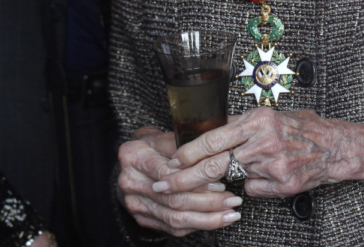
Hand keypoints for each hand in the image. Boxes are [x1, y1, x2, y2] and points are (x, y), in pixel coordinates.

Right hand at [117, 127, 241, 236]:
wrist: (132, 161)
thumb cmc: (153, 145)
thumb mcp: (165, 135)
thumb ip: (184, 146)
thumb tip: (213, 157)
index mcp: (133, 156)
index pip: (168, 173)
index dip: (196, 180)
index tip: (220, 183)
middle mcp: (131, 182)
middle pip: (174, 199)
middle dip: (207, 202)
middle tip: (232, 201)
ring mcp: (136, 203)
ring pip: (175, 217)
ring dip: (207, 219)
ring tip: (230, 214)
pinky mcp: (143, 218)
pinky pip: (172, 227)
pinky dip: (197, 225)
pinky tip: (216, 220)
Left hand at [166, 108, 341, 198]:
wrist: (334, 147)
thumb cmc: (302, 129)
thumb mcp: (269, 117)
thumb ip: (241, 126)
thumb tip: (211, 133)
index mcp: (257, 120)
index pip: (213, 139)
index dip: (188, 153)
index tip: (172, 161)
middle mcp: (263, 142)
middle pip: (215, 165)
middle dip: (185, 178)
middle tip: (165, 185)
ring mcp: (273, 165)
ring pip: (235, 178)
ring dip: (234, 176)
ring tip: (252, 165)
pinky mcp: (282, 185)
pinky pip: (254, 190)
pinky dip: (256, 185)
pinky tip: (271, 174)